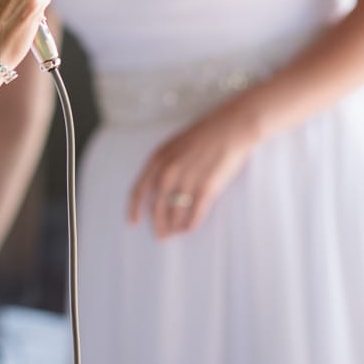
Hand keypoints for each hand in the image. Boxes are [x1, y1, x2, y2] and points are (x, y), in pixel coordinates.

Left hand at [127, 104, 257, 237]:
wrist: (230, 128)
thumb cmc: (204, 134)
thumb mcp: (174, 145)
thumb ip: (163, 164)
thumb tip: (158, 188)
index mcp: (158, 159)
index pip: (139, 190)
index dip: (134, 209)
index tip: (133, 222)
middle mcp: (169, 172)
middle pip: (156, 207)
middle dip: (157, 224)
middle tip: (160, 235)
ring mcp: (187, 181)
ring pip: (174, 214)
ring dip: (173, 227)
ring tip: (174, 233)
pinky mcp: (206, 189)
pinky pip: (194, 215)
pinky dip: (190, 225)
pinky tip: (188, 229)